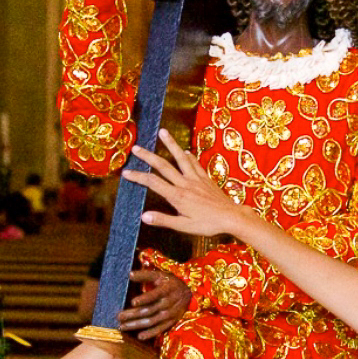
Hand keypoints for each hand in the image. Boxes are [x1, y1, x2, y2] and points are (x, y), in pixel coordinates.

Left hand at [117, 269, 192, 339]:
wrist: (188, 293)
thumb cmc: (170, 283)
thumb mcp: (160, 275)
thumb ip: (145, 275)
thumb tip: (129, 274)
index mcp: (167, 289)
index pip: (155, 295)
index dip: (145, 298)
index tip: (133, 302)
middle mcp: (169, 303)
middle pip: (149, 310)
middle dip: (133, 314)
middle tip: (119, 316)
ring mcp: (170, 314)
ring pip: (152, 321)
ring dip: (136, 325)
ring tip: (122, 326)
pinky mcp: (171, 322)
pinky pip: (160, 329)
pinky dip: (150, 333)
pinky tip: (139, 336)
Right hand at [123, 129, 248, 236]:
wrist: (231, 217)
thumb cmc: (208, 224)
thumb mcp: (184, 226)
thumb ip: (164, 220)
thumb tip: (143, 216)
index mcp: (177, 196)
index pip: (153, 183)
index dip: (138, 176)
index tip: (125, 172)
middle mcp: (185, 183)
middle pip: (163, 165)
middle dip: (148, 156)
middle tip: (136, 147)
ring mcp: (196, 179)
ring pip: (180, 158)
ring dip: (171, 144)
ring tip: (162, 132)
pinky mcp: (205, 178)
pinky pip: (195, 163)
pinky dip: (188, 156)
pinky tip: (185, 151)